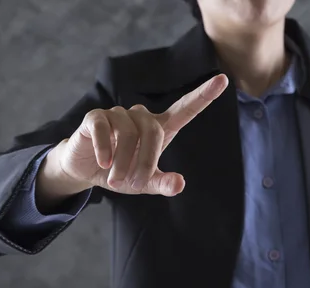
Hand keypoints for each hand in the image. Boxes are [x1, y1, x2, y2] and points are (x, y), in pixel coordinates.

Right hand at [50, 74, 228, 196]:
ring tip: (115, 179)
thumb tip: (179, 184)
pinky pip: (103, 128)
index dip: (204, 95)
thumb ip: (162, 183)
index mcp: (159, 128)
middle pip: (154, 132)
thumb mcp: (143, 183)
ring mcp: (118, 114)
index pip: (185, 108)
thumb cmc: (120, 172)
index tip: (223, 80)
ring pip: (128, 133)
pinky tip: (103, 163)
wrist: (85, 169)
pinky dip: (104, 148)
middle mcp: (141, 116)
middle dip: (146, 161)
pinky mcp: (96, 117)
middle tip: (133, 184)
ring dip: (123, 161)